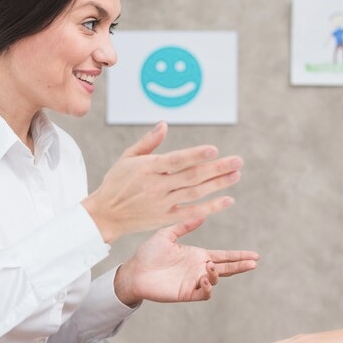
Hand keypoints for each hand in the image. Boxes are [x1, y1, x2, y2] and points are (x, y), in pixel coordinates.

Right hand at [82, 121, 242, 241]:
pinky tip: (227, 200)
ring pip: (195, 193)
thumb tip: (164, 124)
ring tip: (236, 175)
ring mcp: (162, 203)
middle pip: (191, 176)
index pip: (176, 160)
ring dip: (218, 184)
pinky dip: (210, 207)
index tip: (214, 149)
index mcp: (147, 168)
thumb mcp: (127, 158)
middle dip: (217, 168)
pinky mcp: (164, 218)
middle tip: (238, 161)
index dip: (195, 155)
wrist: (104, 215)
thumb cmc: (116, 182)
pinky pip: (191, 212)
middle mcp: (156, 186)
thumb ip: (148, 142)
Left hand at [114, 218, 258, 305]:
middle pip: (226, 268)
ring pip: (215, 281)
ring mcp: (193, 281)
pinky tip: (203, 279)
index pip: (224, 255)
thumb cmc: (148, 252)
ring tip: (209, 267)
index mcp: (198, 254)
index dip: (239, 255)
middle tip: (254, 263)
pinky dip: (207, 288)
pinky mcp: (185, 293)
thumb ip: (185, 225)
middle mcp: (199, 268)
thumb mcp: (167, 234)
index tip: (255, 256)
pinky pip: (203, 294)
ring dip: (217, 274)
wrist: (134, 271)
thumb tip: (203, 214)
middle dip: (240, 266)